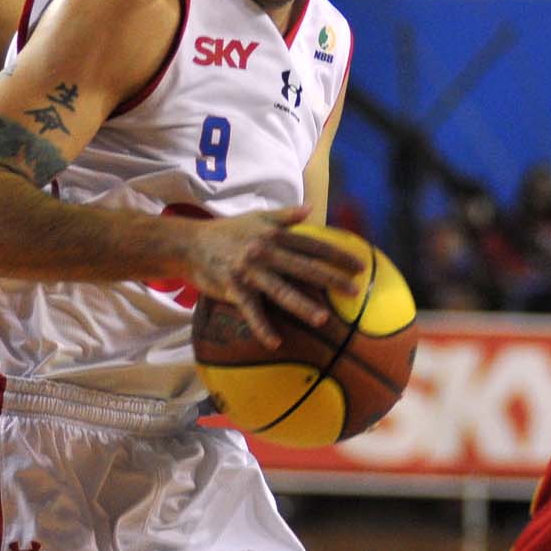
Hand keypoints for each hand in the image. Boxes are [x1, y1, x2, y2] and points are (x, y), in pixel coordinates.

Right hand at [184, 204, 366, 348]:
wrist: (189, 243)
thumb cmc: (228, 231)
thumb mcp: (257, 217)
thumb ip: (286, 215)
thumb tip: (312, 208)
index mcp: (275, 235)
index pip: (312, 245)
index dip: (337, 254)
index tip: (360, 265)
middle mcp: (265, 252)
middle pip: (304, 267)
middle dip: (330, 279)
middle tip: (354, 291)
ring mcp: (250, 271)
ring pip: (281, 290)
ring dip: (302, 306)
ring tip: (323, 320)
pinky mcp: (233, 288)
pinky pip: (251, 311)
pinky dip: (262, 327)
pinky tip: (276, 342)